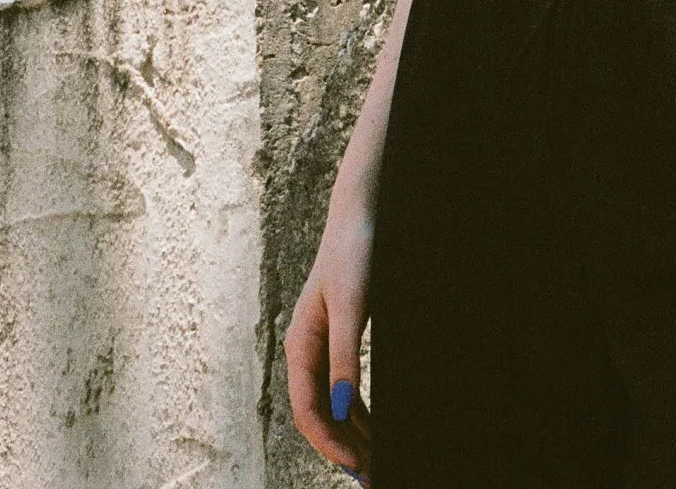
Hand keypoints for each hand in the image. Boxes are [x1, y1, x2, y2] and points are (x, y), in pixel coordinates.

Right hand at [284, 193, 374, 481]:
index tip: (357, 465)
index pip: (308, 410)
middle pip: (319, 414)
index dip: (330, 442)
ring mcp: (322, 345)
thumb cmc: (354, 251)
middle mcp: (307, 350)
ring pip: (332, 404)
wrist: (361, 212)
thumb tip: (341, 407)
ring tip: (375, 461)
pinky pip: (342, 388)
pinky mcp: (340, 338)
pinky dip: (356, 412)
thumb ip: (345, 354)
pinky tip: (372, 428)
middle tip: (372, 476)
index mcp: (300, 344)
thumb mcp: (353, 303)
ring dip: (351, 434)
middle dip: (343, 448)